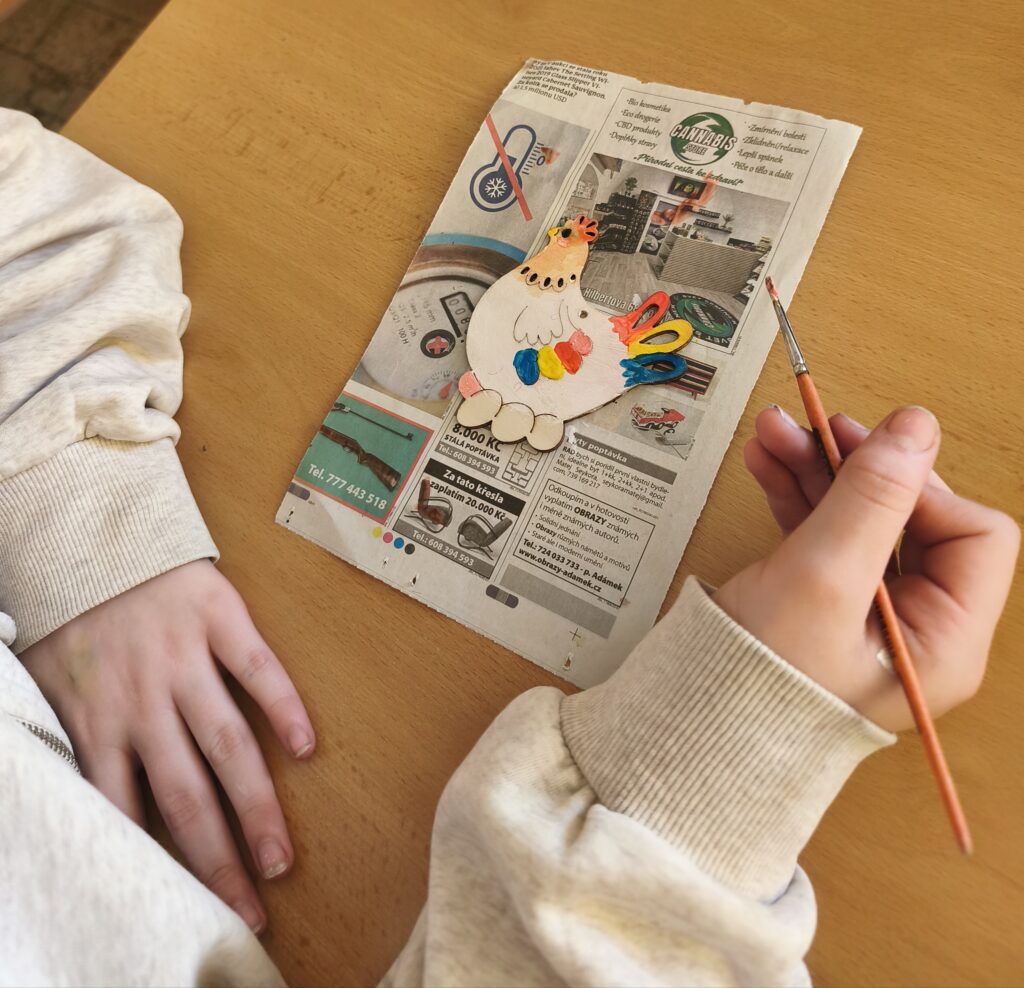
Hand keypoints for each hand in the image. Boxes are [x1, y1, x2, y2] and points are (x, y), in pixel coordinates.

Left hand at [21, 560, 314, 932]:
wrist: (99, 539)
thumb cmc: (79, 618)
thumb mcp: (50, 687)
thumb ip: (66, 741)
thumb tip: (79, 802)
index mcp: (98, 721)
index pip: (130, 811)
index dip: (162, 865)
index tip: (193, 905)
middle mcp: (142, 701)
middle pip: (187, 793)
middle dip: (218, 857)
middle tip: (251, 903)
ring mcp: (183, 660)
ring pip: (224, 743)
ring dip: (255, 803)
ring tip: (279, 854)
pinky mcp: (219, 619)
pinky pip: (256, 668)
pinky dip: (283, 706)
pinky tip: (306, 746)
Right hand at [714, 405, 1018, 730]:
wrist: (693, 723)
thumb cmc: (762, 680)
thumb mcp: (822, 577)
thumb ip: (871, 498)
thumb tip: (915, 425)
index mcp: (945, 639)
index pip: (972, 535)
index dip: (923, 490)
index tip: (867, 463)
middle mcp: (916, 626)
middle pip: (910, 517)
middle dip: (859, 467)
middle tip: (816, 426)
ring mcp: (868, 614)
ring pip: (861, 517)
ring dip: (820, 470)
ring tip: (774, 434)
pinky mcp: (825, 602)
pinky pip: (825, 532)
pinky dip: (799, 495)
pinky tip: (769, 464)